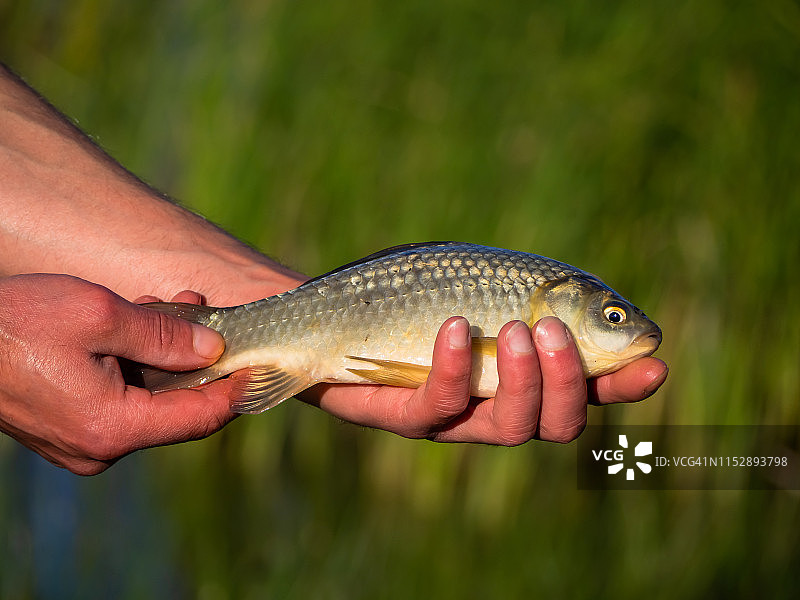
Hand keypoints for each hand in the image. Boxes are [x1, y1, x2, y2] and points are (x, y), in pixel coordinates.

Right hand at [0, 274, 233, 474]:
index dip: (236, 390)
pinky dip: (136, 367)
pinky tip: (135, 327)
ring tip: (167, 307)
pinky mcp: (68, 429)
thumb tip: (212, 348)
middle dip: (196, 360)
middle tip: (200, 310)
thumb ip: (163, 334)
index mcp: (112, 427)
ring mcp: (81, 443)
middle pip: (176, 409)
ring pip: (149, 401)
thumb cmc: (15, 322)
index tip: (261, 363)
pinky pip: (120, 401)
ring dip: (164, 356)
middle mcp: (99, 448)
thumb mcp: (99, 314)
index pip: (200, 419)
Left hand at [301, 316, 667, 444]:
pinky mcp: (404, 414)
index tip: (654, 362)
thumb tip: (569, 297)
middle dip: (570, 380)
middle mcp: (495, 406)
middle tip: (555, 331)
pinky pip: (439, 404)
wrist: (331, 315)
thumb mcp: (475, 283)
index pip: (586, 392)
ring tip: (520, 328)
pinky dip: (454, 365)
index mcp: (523, 378)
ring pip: (509, 427)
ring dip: (525, 379)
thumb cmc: (410, 294)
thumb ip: (523, 293)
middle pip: (557, 422)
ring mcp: (453, 417)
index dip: (623, 386)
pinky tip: (453, 327)